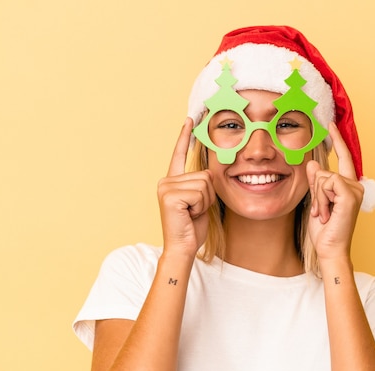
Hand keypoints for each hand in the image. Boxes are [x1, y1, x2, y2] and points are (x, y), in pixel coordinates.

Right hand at [157, 118, 215, 256]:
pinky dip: (201, 206)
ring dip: (205, 202)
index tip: (190, 119)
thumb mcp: (200, 201)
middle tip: (194, 210)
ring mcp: (166, 187)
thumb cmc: (192, 227)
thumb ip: (201, 185)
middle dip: (207, 195)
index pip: (180, 154)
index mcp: (172, 180)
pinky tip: (189, 215)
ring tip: (192, 213)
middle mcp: (166, 180)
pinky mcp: (170, 195)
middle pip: (204, 174)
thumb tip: (208, 172)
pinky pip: (200, 193)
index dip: (185, 136)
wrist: (183, 247)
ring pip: (204, 183)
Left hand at [306, 122, 363, 259]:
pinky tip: (328, 213)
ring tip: (325, 215)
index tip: (330, 125)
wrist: (330, 248)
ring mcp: (355, 189)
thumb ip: (316, 183)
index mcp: (348, 185)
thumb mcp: (316, 201)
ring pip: (323, 177)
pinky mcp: (350, 194)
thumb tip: (313, 164)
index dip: (337, 140)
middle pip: (325, 171)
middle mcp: (355, 185)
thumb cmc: (324, 230)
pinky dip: (322, 199)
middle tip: (321, 212)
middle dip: (316, 192)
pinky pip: (327, 183)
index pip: (343, 157)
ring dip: (317, 198)